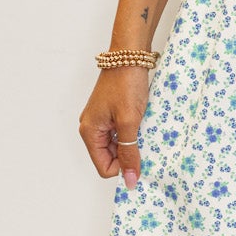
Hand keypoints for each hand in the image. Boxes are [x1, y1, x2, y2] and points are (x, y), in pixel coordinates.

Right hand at [79, 67, 150, 187]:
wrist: (129, 55)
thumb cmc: (126, 85)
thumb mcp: (129, 122)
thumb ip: (129, 152)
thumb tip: (131, 180)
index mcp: (90, 132)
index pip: (104, 167)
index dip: (123, 168)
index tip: (141, 158)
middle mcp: (91, 128)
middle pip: (110, 158)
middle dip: (128, 155)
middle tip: (145, 142)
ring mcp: (101, 120)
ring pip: (117, 146)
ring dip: (132, 144)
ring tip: (144, 130)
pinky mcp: (110, 113)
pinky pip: (120, 134)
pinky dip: (132, 134)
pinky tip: (143, 124)